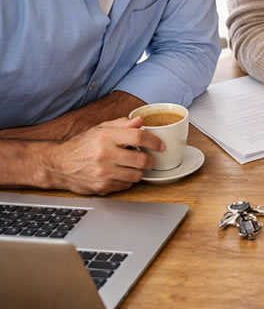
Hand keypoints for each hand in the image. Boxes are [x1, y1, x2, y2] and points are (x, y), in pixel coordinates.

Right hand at [46, 116, 162, 194]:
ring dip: (139, 171)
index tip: (160, 145)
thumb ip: (122, 124)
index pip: (139, 137)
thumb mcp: (99, 129)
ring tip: (133, 166)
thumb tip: (140, 121)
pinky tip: (121, 174)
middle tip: (149, 159)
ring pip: (137, 175)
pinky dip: (128, 180)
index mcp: (105, 137)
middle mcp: (105, 155)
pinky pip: (126, 186)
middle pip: (142, 160)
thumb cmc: (81, 146)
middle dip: (150, 160)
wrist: (59, 165)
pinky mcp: (102, 187)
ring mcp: (103, 173)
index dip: (154, 141)